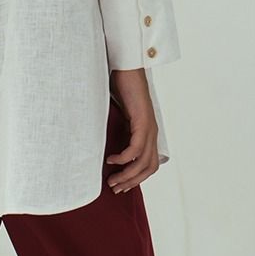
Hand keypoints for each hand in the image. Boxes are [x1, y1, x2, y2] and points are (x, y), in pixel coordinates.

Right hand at [105, 69, 159, 193]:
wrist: (127, 67)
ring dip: (127, 175)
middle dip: (132, 181)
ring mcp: (149, 128)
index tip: (121, 185)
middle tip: (115, 189)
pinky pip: (136, 148)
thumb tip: (102, 141)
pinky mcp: (143, 122)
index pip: (148, 163)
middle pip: (148, 168)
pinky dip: (124, 158)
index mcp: (148, 131)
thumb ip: (116, 127)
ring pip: (143, 162)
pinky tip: (111, 160)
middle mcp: (152, 132)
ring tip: (112, 180)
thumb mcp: (119, 113)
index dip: (137, 177)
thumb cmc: (121, 86)